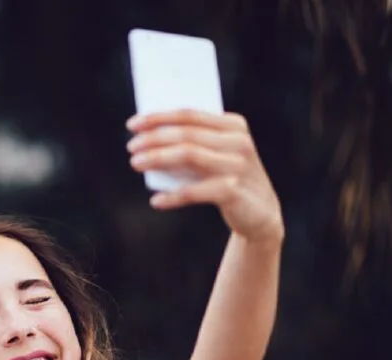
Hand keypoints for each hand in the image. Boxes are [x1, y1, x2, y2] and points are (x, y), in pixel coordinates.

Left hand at [127, 110, 283, 244]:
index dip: (158, 117)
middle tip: (131, 147)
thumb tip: (149, 138)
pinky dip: (172, 196)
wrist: (260, 213)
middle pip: (186, 134)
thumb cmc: (228, 179)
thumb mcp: (216, 155)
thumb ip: (194, 143)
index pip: (189, 115)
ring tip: (135, 163)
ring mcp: (237, 166)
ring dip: (157, 158)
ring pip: (188, 155)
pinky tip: (156, 201)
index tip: (132, 124)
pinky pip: (194, 191)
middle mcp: (238, 141)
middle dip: (153, 138)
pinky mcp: (233, 191)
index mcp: (233, 125)